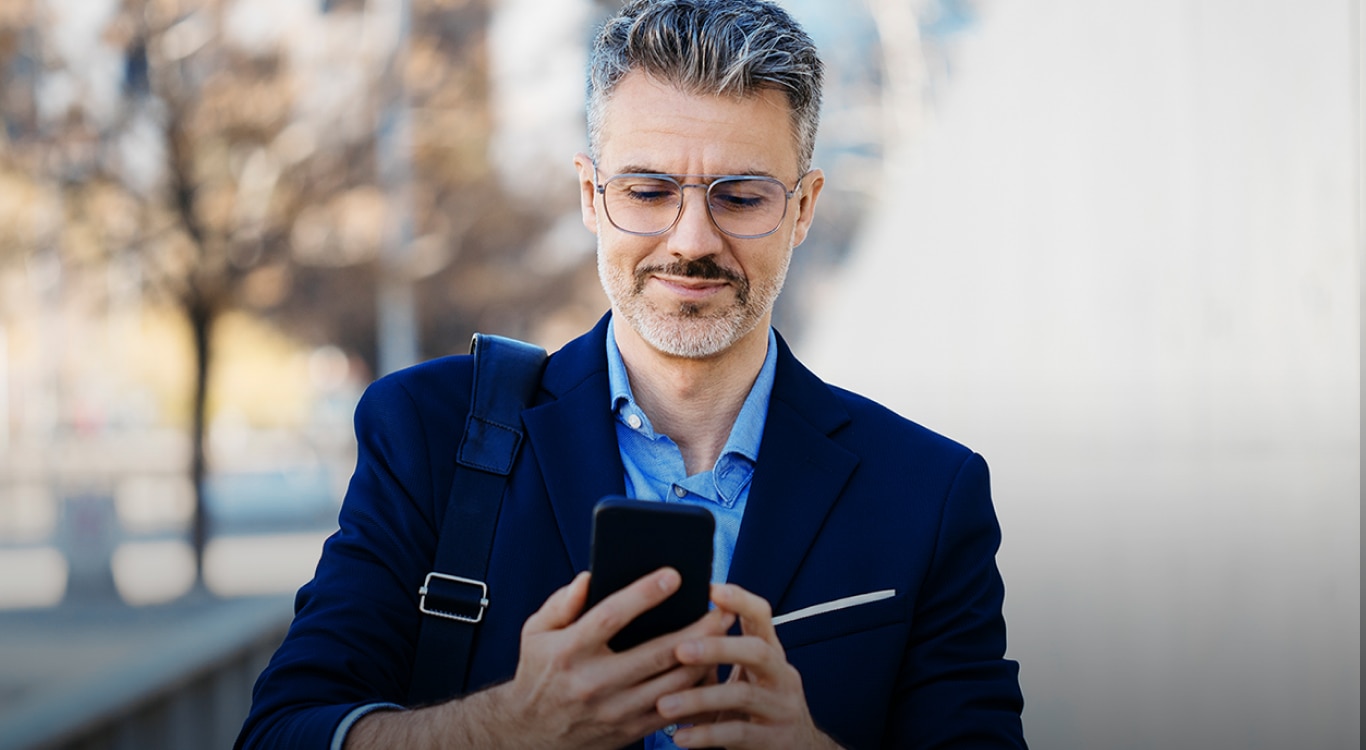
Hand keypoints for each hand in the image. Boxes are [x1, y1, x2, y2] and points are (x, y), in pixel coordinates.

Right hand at [489, 568, 735, 748]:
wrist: (530, 736)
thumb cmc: (538, 675)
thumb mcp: (535, 633)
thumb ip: (561, 603)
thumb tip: (590, 577)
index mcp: (569, 651)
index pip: (610, 617)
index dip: (644, 594)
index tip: (674, 575)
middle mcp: (593, 682)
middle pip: (656, 653)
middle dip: (696, 629)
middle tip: (722, 608)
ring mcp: (614, 710)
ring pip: (672, 683)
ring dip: (704, 658)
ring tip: (723, 634)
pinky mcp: (629, 730)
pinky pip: (673, 708)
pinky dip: (696, 688)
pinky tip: (710, 667)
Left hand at [656, 583, 842, 748]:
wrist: (798, 747)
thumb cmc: (760, 704)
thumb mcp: (746, 674)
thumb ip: (719, 652)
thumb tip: (673, 627)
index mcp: (771, 653)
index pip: (762, 617)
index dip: (740, 601)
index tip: (712, 590)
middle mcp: (781, 676)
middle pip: (757, 651)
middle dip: (719, 648)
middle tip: (681, 649)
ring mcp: (780, 708)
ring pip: (742, 696)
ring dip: (699, 698)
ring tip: (664, 704)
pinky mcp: (773, 740)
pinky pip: (736, 733)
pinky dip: (705, 735)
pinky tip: (680, 736)